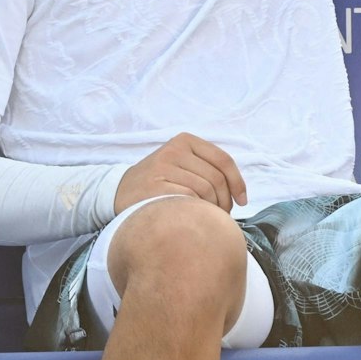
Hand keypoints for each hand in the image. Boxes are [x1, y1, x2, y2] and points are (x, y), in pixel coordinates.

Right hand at [115, 132, 249, 212]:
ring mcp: (163, 167)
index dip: (238, 183)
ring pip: (205, 191)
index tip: (242, 200)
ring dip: (212, 209)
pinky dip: (196, 212)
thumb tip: (238, 190)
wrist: (118, 192)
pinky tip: (192, 218)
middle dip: (225, 201)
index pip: (223, 160)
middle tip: (221, 215)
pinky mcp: (155, 186)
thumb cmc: (158, 181)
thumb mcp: (180, 163)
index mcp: (185, 141)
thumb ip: (206, 167)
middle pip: (216, 179)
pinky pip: (189, 200)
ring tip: (206, 218)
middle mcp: (174, 150)